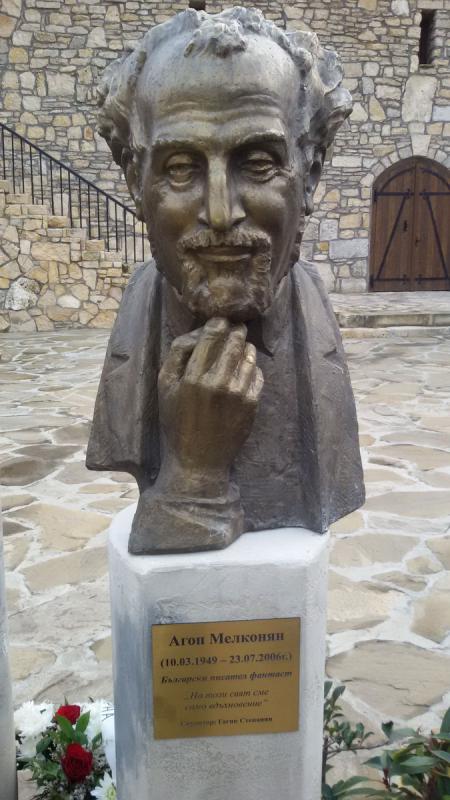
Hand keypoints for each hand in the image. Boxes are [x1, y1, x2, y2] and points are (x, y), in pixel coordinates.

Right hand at [157, 317, 263, 493]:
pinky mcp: (252, 403)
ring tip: (242, 346)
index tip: (221, 320)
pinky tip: (246, 368)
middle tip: (237, 326)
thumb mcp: (165, 388)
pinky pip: (257, 374)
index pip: (210, 337)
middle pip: (233, 342)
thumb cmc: (177, 422)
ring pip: (248, 356)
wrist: (199, 460)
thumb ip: (177, 356)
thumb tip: (199, 332)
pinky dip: (253, 367)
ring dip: (246, 347)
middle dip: (236, 331)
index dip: (218, 323)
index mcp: (191, 377)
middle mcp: (216, 382)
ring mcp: (237, 393)